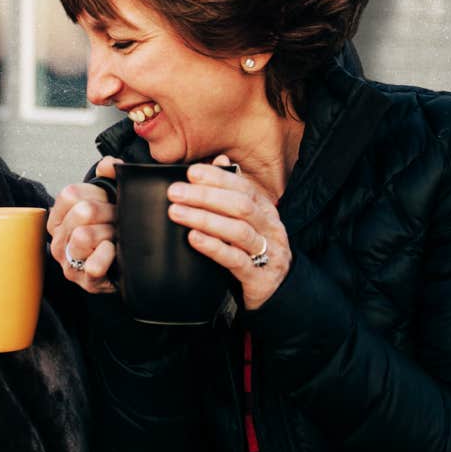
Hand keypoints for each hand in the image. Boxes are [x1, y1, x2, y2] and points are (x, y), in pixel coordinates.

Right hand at [48, 156, 120, 293]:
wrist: (126, 263)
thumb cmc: (112, 228)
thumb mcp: (109, 198)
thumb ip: (109, 174)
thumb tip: (108, 164)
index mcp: (59, 217)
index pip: (71, 194)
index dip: (96, 193)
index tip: (107, 201)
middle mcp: (58, 240)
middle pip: (82, 212)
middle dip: (108, 213)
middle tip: (117, 220)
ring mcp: (68, 262)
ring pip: (84, 236)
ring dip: (109, 234)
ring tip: (116, 236)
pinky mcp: (84, 281)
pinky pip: (94, 265)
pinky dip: (107, 256)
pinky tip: (113, 252)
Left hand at [167, 155, 290, 309]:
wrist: (275, 291)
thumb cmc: (253, 250)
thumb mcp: (246, 220)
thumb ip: (232, 192)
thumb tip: (220, 160)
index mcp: (265, 210)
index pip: (243, 187)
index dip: (218, 178)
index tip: (191, 172)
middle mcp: (270, 227)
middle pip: (240, 205)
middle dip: (206, 196)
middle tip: (175, 192)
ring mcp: (268, 252)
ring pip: (238, 230)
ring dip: (205, 218)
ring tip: (177, 213)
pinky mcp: (259, 277)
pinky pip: (236, 259)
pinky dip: (213, 246)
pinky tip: (194, 238)